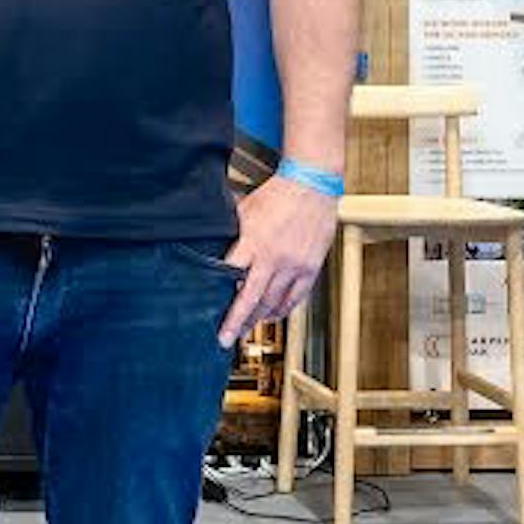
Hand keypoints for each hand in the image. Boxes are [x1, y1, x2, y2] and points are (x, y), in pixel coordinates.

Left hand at [220, 172, 337, 349]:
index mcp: (254, 242)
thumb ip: (232, 236)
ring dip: (259, 319)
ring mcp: (295, 265)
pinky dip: (283, 310)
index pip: (231, 278)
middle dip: (238, 322)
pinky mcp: (311, 268)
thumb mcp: (244, 211)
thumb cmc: (278, 195)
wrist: (312, 184)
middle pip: (252, 300)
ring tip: (247, 329)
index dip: (222, 298)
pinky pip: (296, 298)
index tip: (211, 313)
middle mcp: (275, 258)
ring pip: (274, 303)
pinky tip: (273, 315)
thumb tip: (215, 251)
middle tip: (226, 339)